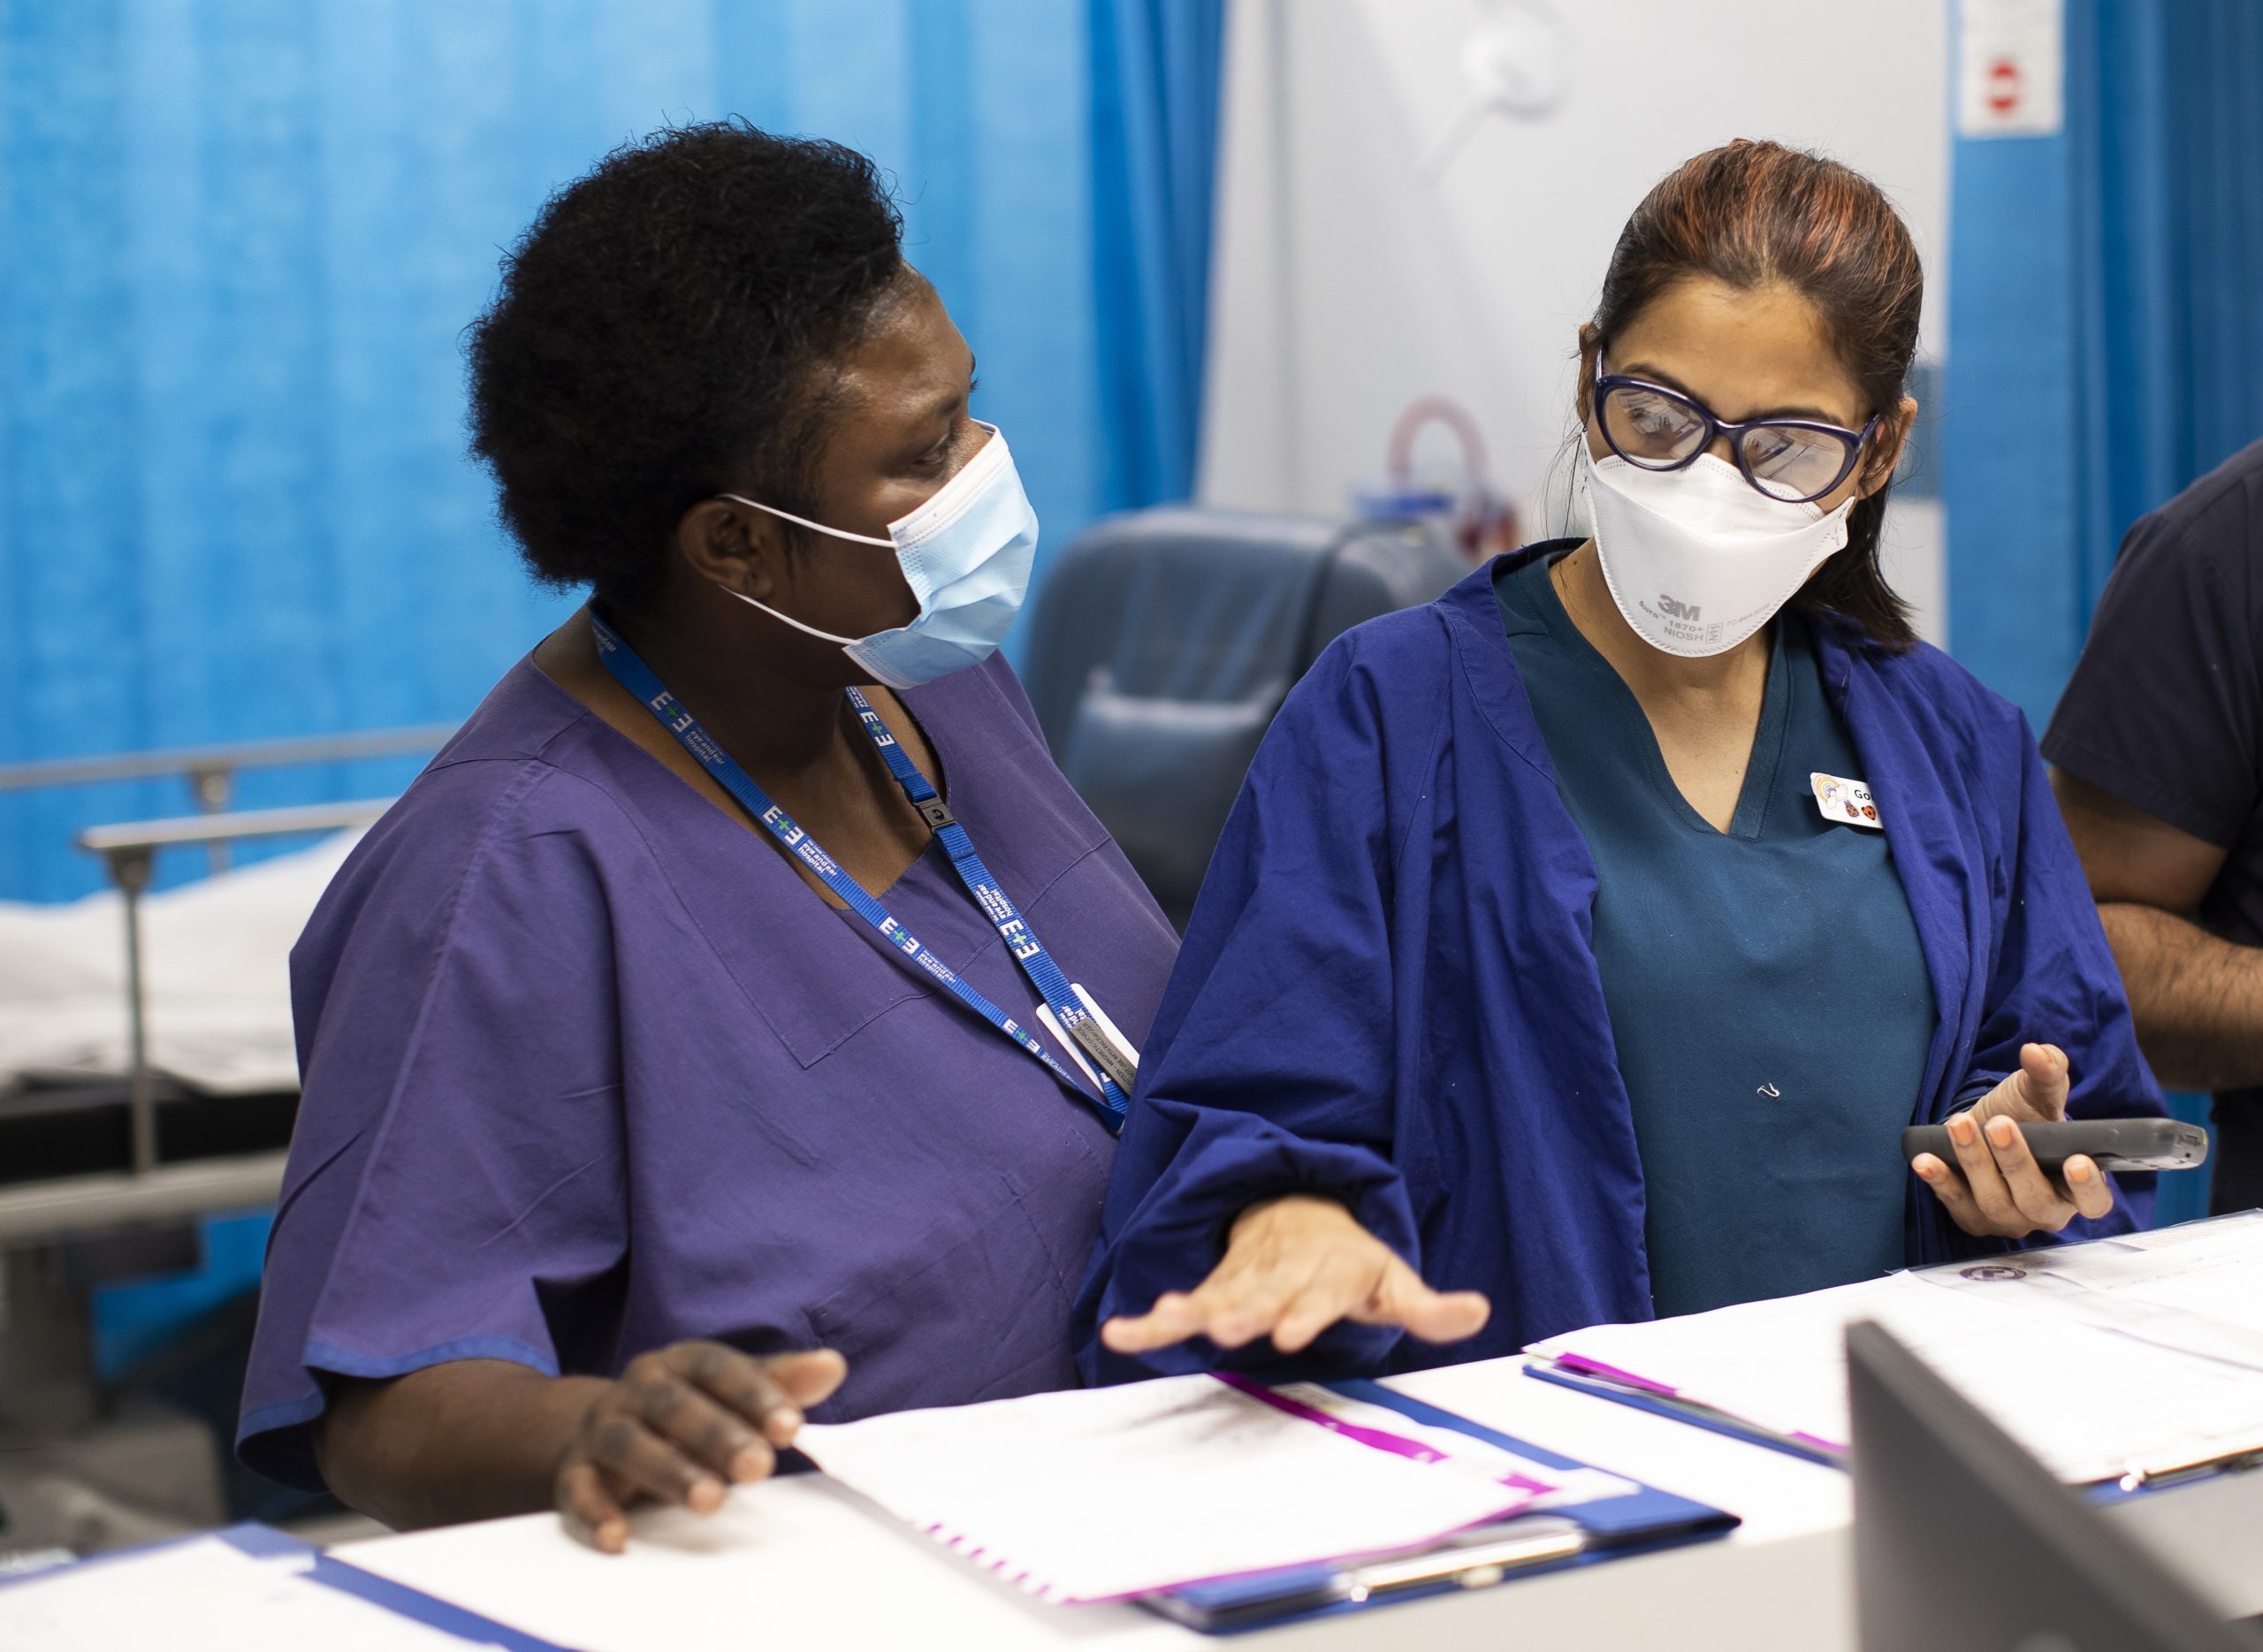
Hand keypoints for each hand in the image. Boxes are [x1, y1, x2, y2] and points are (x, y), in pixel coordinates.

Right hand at [555, 1343, 845, 1552]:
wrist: (597, 1426)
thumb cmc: (688, 1408)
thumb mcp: (732, 1390)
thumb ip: (780, 1382)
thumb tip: (833, 1365)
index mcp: (680, 1363)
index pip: (719, 1368)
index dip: (756, 1394)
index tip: (792, 1427)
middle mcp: (637, 1390)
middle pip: (675, 1405)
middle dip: (718, 1434)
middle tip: (760, 1466)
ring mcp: (603, 1429)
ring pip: (630, 1443)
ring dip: (669, 1470)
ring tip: (710, 1500)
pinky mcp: (575, 1472)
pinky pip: (578, 1490)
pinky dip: (595, 1513)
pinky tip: (620, 1538)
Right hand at [1099, 1195, 1489, 1356]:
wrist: (1302, 1211)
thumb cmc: (1353, 1260)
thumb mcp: (1395, 1279)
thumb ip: (1428, 1306)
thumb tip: (1479, 1311)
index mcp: (1330, 1271)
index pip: (1320, 1293)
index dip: (1305, 1311)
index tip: (1289, 1333)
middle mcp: (1283, 1272)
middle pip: (1263, 1292)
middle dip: (1245, 1311)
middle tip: (1228, 1330)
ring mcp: (1246, 1278)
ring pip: (1217, 1295)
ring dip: (1191, 1310)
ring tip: (1165, 1322)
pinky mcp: (1217, 1287)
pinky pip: (1184, 1305)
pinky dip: (1153, 1318)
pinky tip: (1124, 1331)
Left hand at [1911, 1042, 2114, 1238]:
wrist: (1984, 1129)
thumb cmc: (2025, 1116)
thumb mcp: (2038, 1094)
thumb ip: (2048, 1073)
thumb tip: (2037, 1052)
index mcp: (2076, 1187)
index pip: (2094, 1202)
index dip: (2088, 1188)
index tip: (2077, 1161)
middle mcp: (2046, 1211)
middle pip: (2036, 1200)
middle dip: (2017, 1162)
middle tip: (1999, 1124)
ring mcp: (2009, 1220)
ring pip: (1994, 1201)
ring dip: (1975, 1161)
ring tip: (1959, 1124)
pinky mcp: (1972, 1218)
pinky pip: (1955, 1203)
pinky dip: (1939, 1180)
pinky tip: (1924, 1160)